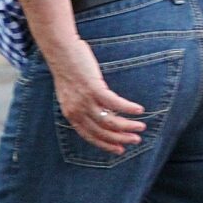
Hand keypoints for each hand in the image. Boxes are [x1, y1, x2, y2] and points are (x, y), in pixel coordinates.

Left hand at [47, 38, 145, 154]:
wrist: (61, 52)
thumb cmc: (70, 70)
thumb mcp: (72, 94)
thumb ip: (84, 106)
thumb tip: (103, 114)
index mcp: (71, 115)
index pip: (89, 136)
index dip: (105, 144)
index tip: (119, 150)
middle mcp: (77, 111)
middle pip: (102, 132)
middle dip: (120, 139)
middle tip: (135, 140)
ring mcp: (85, 100)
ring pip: (110, 121)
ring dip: (127, 126)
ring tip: (140, 127)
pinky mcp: (94, 88)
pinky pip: (115, 103)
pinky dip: (128, 108)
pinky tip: (139, 110)